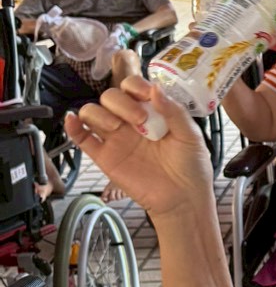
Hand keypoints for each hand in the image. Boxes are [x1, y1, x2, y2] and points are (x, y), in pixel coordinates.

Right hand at [65, 75, 211, 218]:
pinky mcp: (104, 157)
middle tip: (139, 120)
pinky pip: (82, 138)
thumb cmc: (191, 166)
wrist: (183, 200)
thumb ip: (174, 111)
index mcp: (151, 111)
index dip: (135, 86)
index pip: (132, 86)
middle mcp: (130, 121)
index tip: (145, 96)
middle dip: (121, 102)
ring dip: (99, 113)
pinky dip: (72, 127)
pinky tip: (73, 120)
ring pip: (92, 112)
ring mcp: (115, 138)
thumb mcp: (190, 135)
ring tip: (117, 128)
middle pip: (110, 97)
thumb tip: (155, 88)